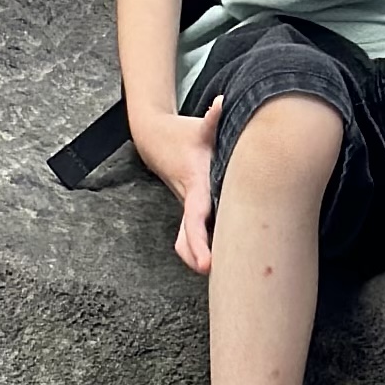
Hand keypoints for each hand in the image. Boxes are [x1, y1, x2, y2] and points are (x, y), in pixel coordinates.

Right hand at [133, 99, 223, 272]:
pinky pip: (194, 235)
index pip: (196, 218)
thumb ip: (213, 118)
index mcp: (194, 185)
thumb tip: (222, 104)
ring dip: (198, 257)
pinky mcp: (192, 210)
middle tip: (215, 280)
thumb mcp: (199, 127)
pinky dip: (204, 248)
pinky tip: (228, 260)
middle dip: (197, 260)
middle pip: (187, 241)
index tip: (206, 266)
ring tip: (226, 277)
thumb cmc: (183, 135)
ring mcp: (189, 209)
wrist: (156, 140)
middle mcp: (189, 202)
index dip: (200, 242)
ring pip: (187, 242)